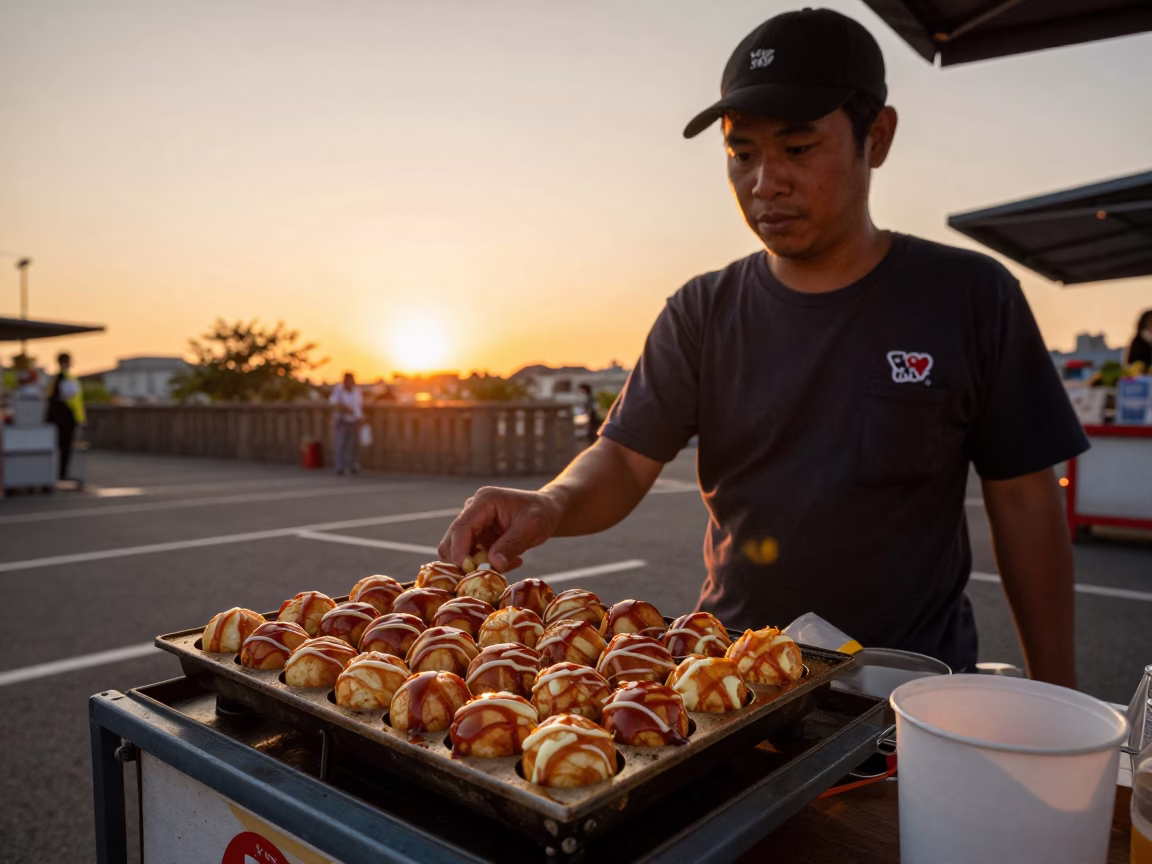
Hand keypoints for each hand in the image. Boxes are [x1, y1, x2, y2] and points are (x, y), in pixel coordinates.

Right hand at [438, 487, 563, 572]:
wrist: (547, 510)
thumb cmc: (541, 513)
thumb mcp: (531, 527)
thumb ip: (512, 545)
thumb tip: (494, 565)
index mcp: (483, 501)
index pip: (461, 527)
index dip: (458, 550)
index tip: (464, 572)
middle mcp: (472, 510)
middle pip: (452, 540)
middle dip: (462, 562)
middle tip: (480, 579)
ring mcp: (473, 524)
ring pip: (459, 551)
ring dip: (476, 566)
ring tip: (507, 565)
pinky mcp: (477, 537)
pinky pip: (472, 557)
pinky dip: (485, 565)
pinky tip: (511, 562)